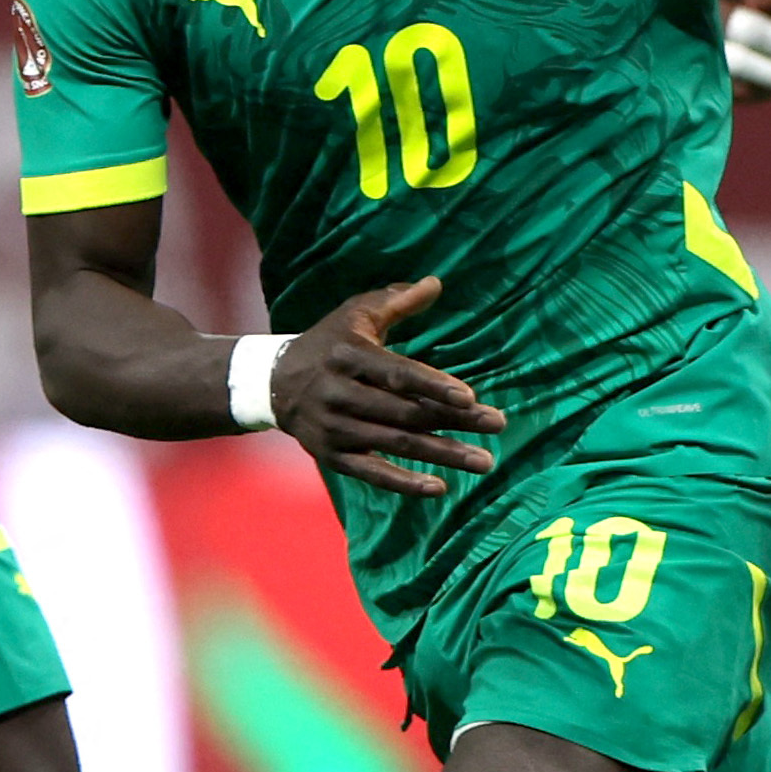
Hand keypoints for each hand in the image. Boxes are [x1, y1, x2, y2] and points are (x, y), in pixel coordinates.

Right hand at [266, 276, 504, 497]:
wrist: (273, 383)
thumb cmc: (327, 343)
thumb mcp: (355, 315)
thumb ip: (396, 301)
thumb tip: (436, 283)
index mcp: (348, 355)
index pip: (397, 374)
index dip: (433, 386)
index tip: (471, 397)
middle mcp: (339, 393)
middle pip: (405, 411)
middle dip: (455, 420)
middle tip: (497, 424)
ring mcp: (335, 428)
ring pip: (396, 443)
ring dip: (443, 454)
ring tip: (483, 462)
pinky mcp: (332, 455)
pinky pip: (372, 473)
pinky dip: (404, 483)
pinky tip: (439, 488)